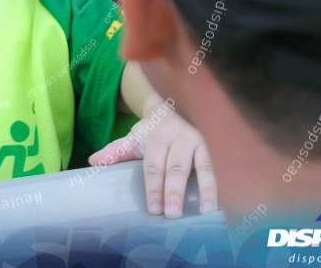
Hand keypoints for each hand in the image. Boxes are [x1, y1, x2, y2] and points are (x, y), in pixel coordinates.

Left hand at [88, 98, 217, 218]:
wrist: (174, 106)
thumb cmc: (152, 131)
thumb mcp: (133, 138)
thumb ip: (116, 151)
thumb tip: (94, 161)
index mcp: (157, 138)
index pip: (153, 166)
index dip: (153, 188)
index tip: (154, 209)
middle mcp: (180, 138)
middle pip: (176, 168)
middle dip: (174, 191)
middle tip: (173, 214)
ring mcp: (201, 140)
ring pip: (204, 165)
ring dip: (206, 188)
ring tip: (207, 210)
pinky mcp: (217, 144)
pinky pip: (220, 164)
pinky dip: (223, 180)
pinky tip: (226, 198)